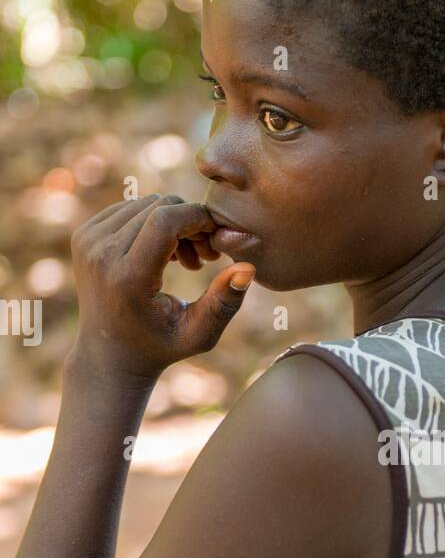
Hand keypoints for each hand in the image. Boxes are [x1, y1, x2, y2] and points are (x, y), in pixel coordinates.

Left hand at [69, 193, 255, 382]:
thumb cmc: (161, 347)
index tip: (216, 237)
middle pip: (158, 207)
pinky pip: (129, 207)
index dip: (198, 218)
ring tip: (185, 260)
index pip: (165, 220)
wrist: (109, 354)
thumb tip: (247, 267)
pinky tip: (164, 253)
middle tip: (205, 258)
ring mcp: (87, 241)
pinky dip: (153, 223)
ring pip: (145, 203)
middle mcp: (101, 254)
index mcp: (127, 278)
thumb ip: (225, 302)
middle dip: (190, 222)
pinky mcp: (83, 235)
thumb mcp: (199, 334)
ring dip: (173, 223)